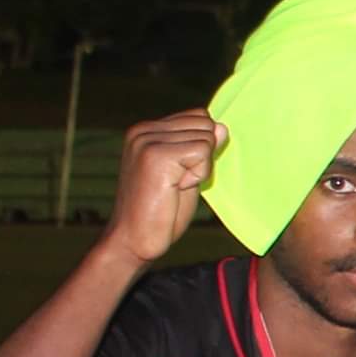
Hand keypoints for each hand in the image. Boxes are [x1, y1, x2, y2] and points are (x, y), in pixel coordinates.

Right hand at [106, 112, 225, 262]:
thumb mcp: (187, 172)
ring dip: (200, 168)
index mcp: (146, 130)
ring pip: (206, 138)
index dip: (202, 147)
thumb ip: (202, 148)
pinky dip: (199, 175)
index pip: (198, 116)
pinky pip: (203, 152)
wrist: (133, 239)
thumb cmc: (161, 210)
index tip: (180, 173)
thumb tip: (222, 126)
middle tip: (177, 182)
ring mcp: (147, 141)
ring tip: (174, 186)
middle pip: (205, 123)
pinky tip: (176, 188)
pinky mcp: (156, 155)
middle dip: (202, 157)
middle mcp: (143, 130)